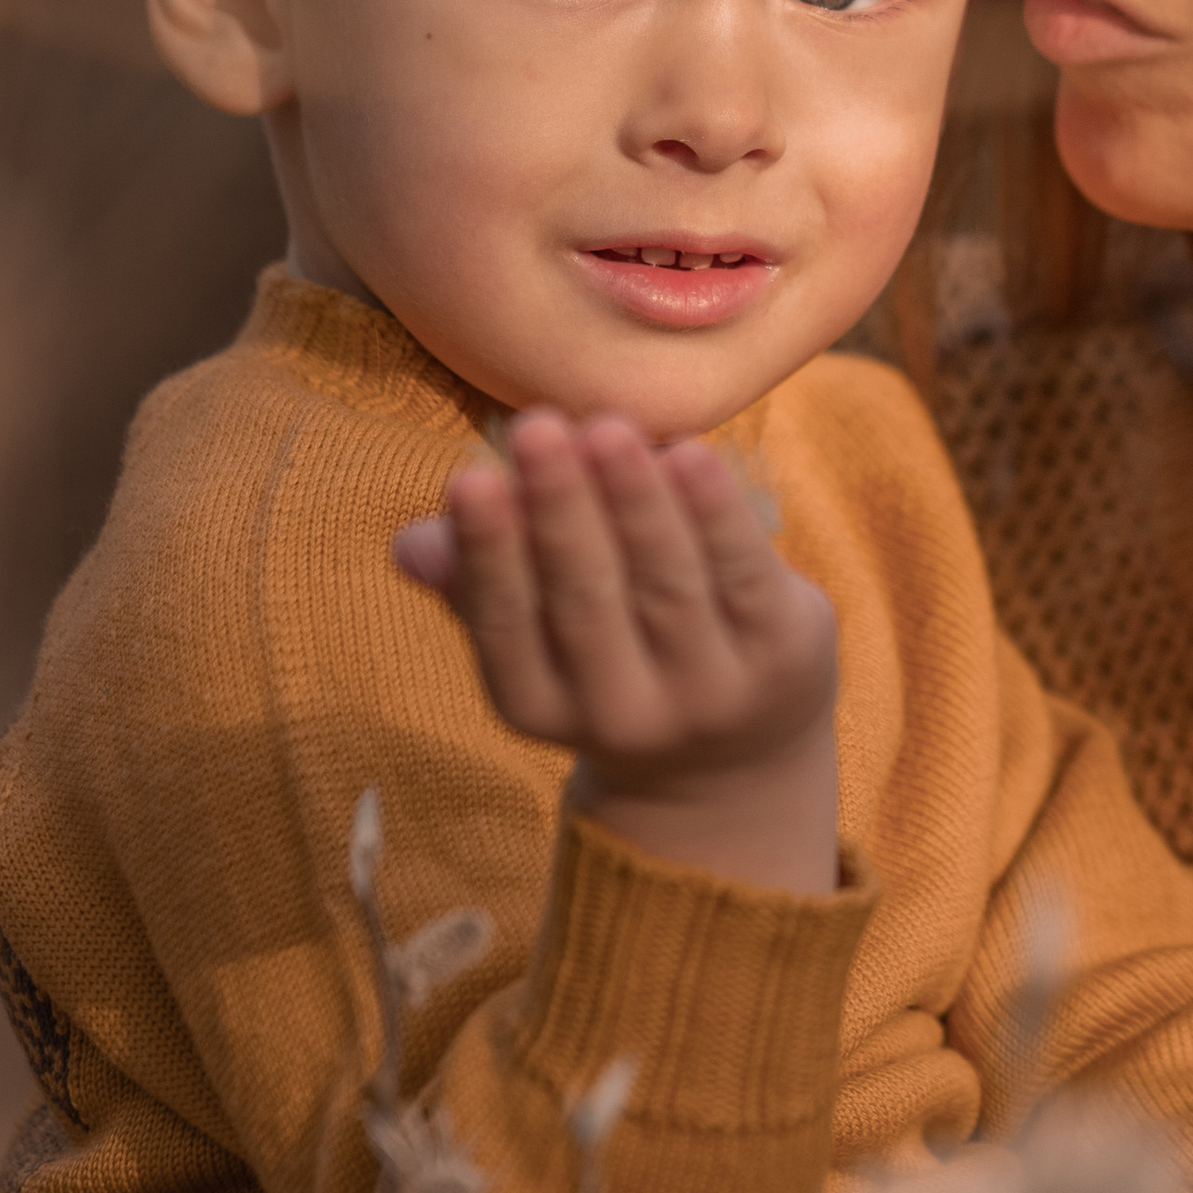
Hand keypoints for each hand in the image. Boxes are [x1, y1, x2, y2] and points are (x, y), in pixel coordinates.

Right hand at [394, 409, 840, 895]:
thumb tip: (411, 540)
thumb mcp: (538, 644)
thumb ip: (479, 585)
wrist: (731, 767)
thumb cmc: (611, 663)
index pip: (508, 627)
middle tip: (537, 425)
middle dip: (561, 509)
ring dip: (635, 499)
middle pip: (587, 600)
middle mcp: (624, 713)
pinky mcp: (781, 657)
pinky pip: (747, 575)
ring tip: (607, 425)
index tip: (469, 477)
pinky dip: (716, 515)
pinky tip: (689, 454)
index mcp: (541, 707)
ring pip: (667, 583)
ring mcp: (710, 691)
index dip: (490, 553)